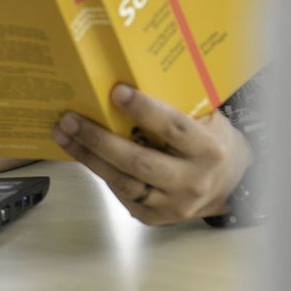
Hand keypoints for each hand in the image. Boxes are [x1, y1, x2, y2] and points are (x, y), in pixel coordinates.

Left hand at [51, 84, 249, 226]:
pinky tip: (79, 151)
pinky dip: (97, 170)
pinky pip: (119, 192)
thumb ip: (179, 104)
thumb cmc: (209, 142)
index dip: (145, 110)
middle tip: (70, 118)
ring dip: (87, 156)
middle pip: (139, 161)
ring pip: (122, 181)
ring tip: (63, 133)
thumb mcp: (207, 120)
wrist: (227, 186)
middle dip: (99, 139)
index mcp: (209, 151)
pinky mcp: (153, 217)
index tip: (116, 91)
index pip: (174, 129)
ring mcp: (171, 205)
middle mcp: (191, 181)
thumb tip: (132, 74)